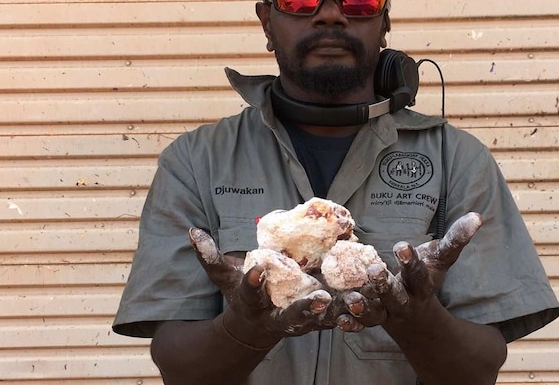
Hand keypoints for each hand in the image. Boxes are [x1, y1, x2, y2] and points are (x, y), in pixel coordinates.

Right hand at [188, 228, 338, 347]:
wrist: (253, 327)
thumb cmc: (239, 294)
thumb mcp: (223, 276)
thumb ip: (209, 256)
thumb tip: (192, 231)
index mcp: (251, 303)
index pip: (250, 292)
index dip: (252, 282)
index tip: (256, 270)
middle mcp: (274, 317)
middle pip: (290, 317)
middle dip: (305, 309)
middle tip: (320, 299)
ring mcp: (297, 324)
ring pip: (319, 322)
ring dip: (337, 313)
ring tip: (353, 300)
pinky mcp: (315, 323)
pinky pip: (335, 321)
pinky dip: (351, 315)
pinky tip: (366, 301)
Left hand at [338, 212, 482, 330]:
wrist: (415, 316)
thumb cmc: (426, 278)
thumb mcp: (441, 260)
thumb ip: (456, 239)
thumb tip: (478, 216)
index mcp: (421, 285)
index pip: (418, 273)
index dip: (411, 261)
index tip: (402, 245)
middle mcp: (404, 301)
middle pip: (396, 296)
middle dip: (385, 285)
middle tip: (374, 270)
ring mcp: (386, 312)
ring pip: (376, 313)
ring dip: (364, 307)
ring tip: (352, 298)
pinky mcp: (370, 319)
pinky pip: (360, 324)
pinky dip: (350, 323)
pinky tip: (339, 318)